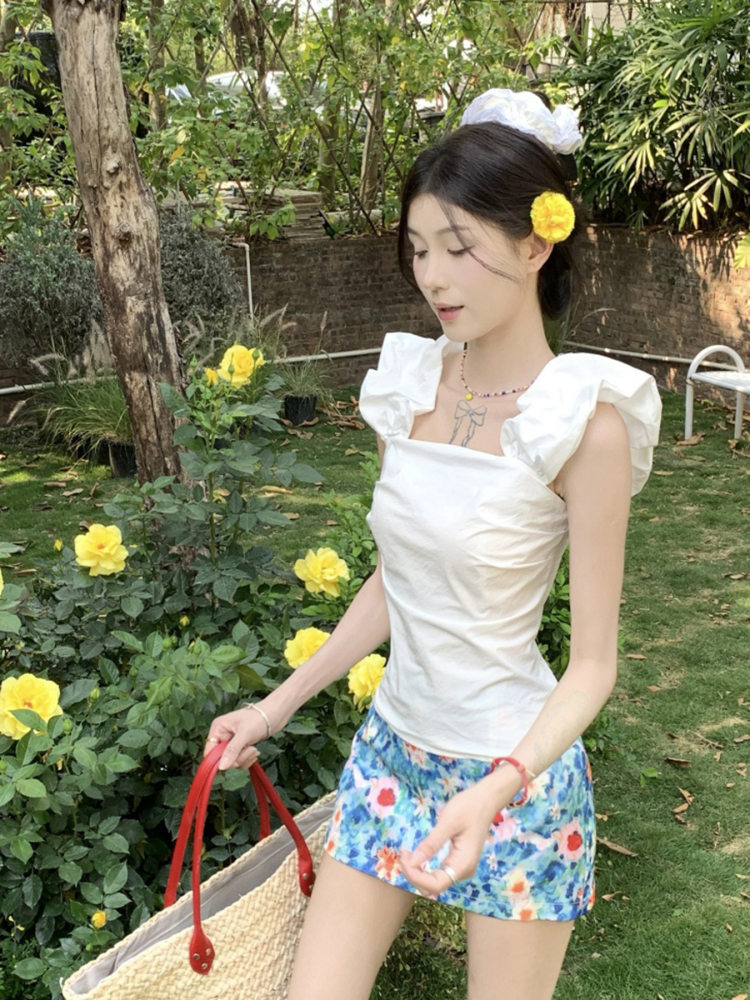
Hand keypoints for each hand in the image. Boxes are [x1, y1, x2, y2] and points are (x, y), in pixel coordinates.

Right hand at [202, 703, 273, 770]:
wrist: (276, 713)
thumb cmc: (260, 718)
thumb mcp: (245, 733)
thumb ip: (232, 750)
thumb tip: (221, 767)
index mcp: (218, 728)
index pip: (209, 751)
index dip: (218, 760)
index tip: (231, 762)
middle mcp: (222, 735)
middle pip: (221, 758)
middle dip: (237, 758)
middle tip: (249, 749)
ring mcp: (232, 741)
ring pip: (232, 761)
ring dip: (244, 758)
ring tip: (254, 749)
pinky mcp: (241, 746)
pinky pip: (240, 760)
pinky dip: (248, 759)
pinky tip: (255, 751)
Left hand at [399, 774, 517, 897]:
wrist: (485, 800)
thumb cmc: (468, 808)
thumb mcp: (447, 823)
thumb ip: (431, 844)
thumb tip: (412, 862)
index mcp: (463, 864)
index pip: (435, 885)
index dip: (416, 877)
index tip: (404, 858)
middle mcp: (463, 871)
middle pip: (433, 887)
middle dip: (414, 875)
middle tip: (403, 853)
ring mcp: (461, 867)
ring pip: (434, 882)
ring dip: (417, 873)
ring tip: (407, 853)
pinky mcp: (457, 861)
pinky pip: (438, 873)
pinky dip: (424, 869)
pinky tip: (415, 856)